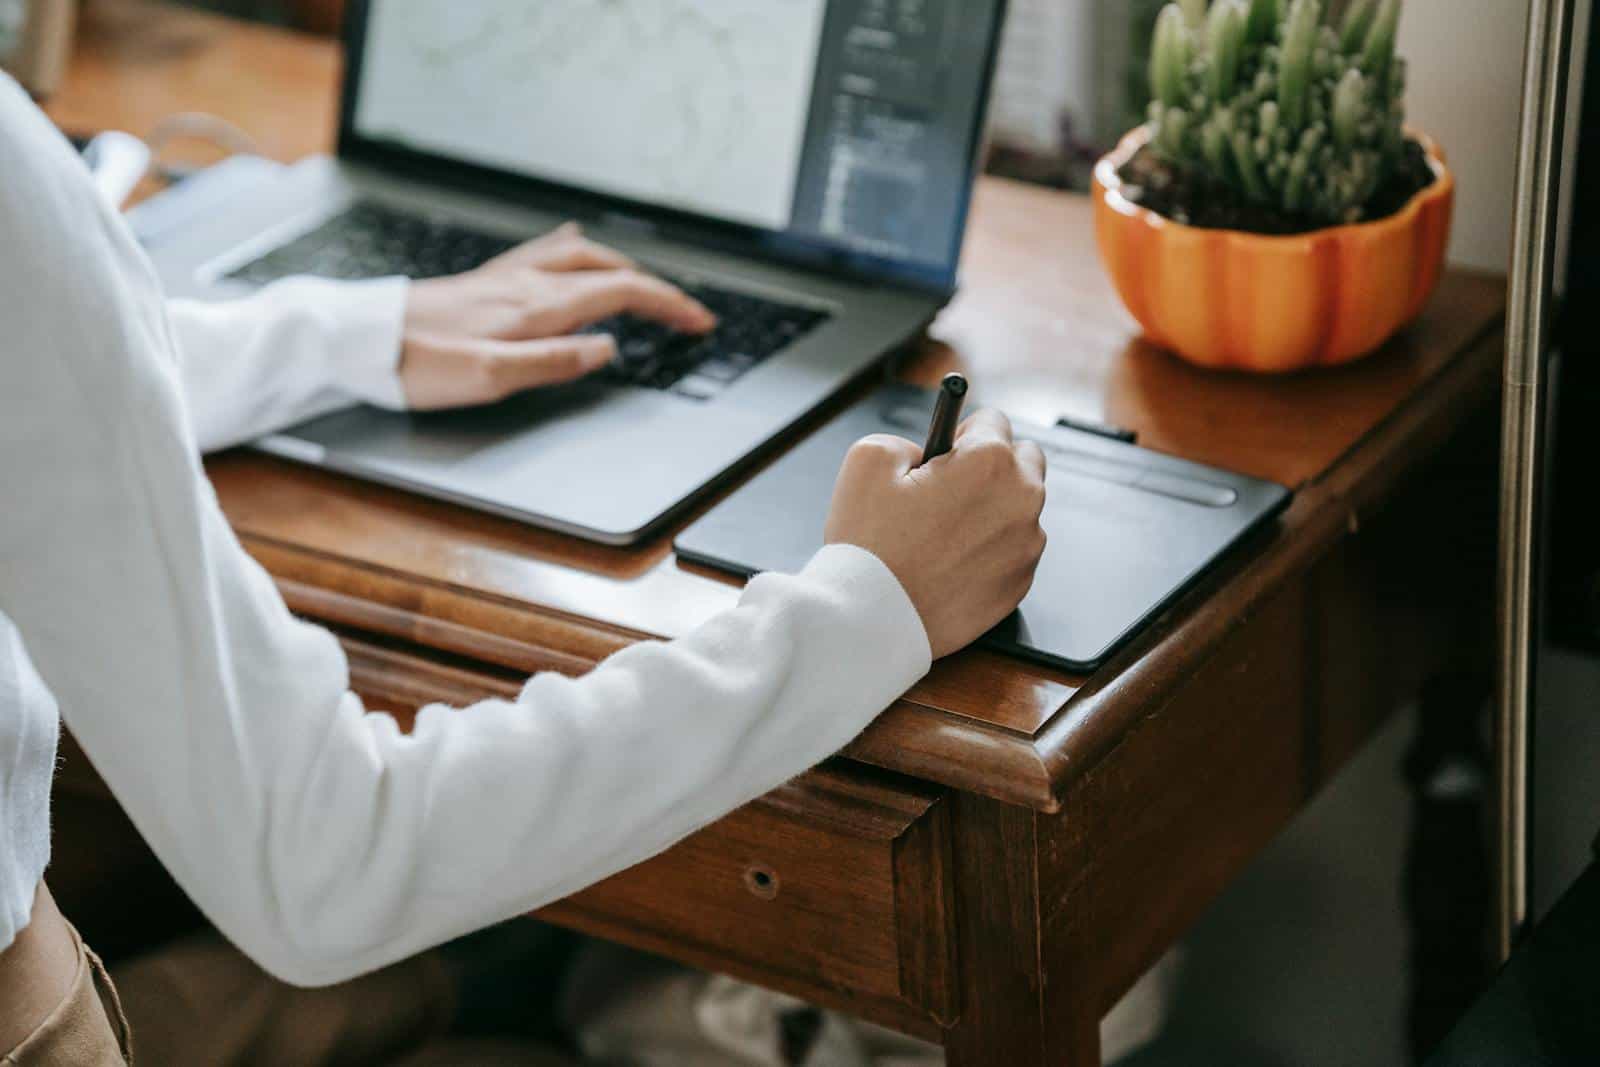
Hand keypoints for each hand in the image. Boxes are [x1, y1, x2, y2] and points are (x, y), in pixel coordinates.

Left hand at [397, 222, 715, 408]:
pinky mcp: (483, 281)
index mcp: (535, 308)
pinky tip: (573, 248)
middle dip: (655, 287)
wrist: (357, 339)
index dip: (668, 305)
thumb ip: (555, 362)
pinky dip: (576, 252)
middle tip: (683, 312)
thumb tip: (607, 348)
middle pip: (609, 269)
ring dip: (622, 266)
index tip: (699, 322)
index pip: (621, 292)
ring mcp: (504, 278)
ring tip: (644, 283)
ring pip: (580, 256)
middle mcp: (524, 284)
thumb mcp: (490, 378)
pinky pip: (544, 253)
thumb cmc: (417, 365)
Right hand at [824, 409, 1047, 658]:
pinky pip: (1013, 550)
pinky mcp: (1020, 583)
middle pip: (1023, 460)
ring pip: (1019, 508)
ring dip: (992, 510)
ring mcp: (1026, 546)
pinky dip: (989, 550)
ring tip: (943, 533)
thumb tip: (922, 452)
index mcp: (990, 462)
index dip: (961, 433)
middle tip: (948, 488)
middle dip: (991, 466)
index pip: (994, 420)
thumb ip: (904, 440)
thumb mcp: (867, 460)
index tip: (946, 452)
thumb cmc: (870, 545)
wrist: (874, 619)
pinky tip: (950, 562)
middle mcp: (1021, 500)